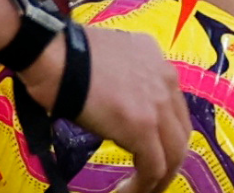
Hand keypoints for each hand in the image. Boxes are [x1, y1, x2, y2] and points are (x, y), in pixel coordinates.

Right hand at [22, 27, 188, 192]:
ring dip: (159, 177)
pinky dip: (144, 186)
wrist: (53, 55)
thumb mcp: (105, 58)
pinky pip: (154, 167)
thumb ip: (120, 77)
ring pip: (174, 153)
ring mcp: (158, 104)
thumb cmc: (64, 54)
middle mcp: (165, 79)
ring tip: (142, 190)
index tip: (149, 148)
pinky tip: (126, 191)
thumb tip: (113, 100)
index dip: (163, 133)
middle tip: (150, 176)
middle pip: (180, 131)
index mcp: (156, 61)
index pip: (172, 106)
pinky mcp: (144, 127)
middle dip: (168, 159)